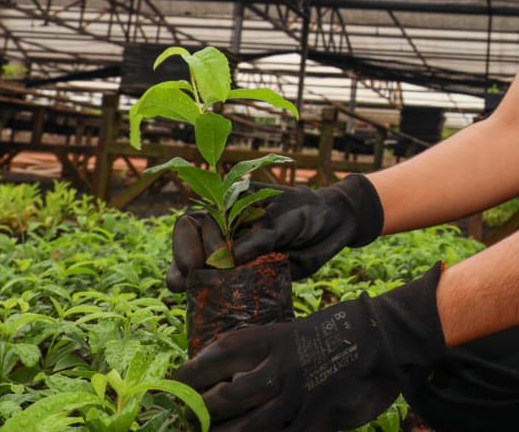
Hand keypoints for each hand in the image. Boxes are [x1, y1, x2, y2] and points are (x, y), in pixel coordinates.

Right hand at [168, 174, 383, 291]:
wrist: (335, 225)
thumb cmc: (309, 211)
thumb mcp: (288, 216)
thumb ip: (264, 234)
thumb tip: (233, 256)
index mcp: (229, 208)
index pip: (193, 222)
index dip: (187, 242)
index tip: (199, 263)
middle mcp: (226, 232)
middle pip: (190, 248)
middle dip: (183, 264)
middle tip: (188, 283)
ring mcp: (235, 256)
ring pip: (200, 270)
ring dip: (189, 284)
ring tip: (183, 296)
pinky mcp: (248, 277)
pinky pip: (225, 290)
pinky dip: (215, 300)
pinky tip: (208, 311)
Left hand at [174, 264, 445, 431]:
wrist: (380, 336)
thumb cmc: (333, 332)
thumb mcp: (291, 335)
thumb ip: (262, 357)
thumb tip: (223, 380)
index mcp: (268, 341)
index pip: (216, 358)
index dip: (188, 376)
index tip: (165, 387)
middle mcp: (277, 368)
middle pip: (225, 398)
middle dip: (197, 416)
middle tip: (173, 425)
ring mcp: (298, 395)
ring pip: (249, 427)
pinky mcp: (317, 417)